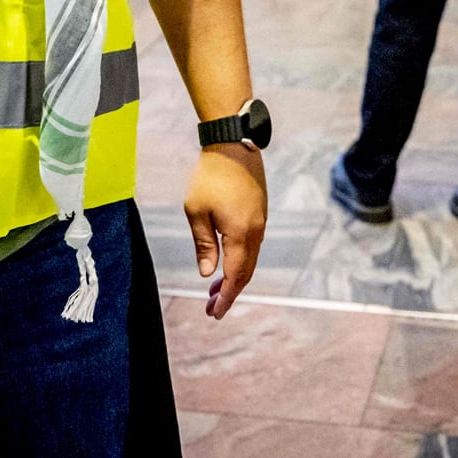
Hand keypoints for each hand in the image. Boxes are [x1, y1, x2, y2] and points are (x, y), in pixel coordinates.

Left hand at [185, 145, 267, 317]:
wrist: (233, 144)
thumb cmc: (210, 176)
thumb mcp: (196, 211)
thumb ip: (204, 244)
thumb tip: (208, 273)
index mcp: (240, 234)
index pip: (235, 276)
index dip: (226, 298)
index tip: (214, 313)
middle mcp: (256, 231)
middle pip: (246, 272)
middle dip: (230, 292)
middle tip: (212, 307)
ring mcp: (260, 221)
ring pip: (250, 259)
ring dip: (235, 276)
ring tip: (215, 289)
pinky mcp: (260, 212)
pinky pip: (252, 245)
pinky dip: (240, 259)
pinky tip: (227, 261)